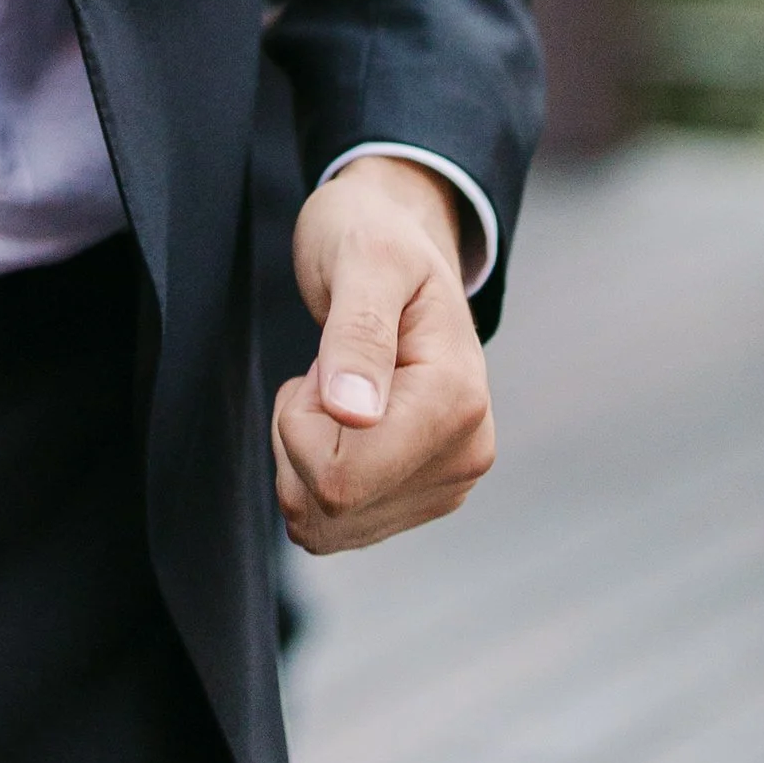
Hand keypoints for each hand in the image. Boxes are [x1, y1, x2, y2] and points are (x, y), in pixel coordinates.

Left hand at [273, 156, 493, 553]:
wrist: (399, 240)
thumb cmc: (374, 238)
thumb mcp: (362, 261)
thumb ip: (358, 334)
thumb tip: (354, 414)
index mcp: (457, 403)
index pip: (341, 478)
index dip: (302, 422)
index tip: (325, 362)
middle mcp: (465, 456)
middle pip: (329, 507)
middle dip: (297, 437)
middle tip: (327, 369)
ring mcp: (446, 482)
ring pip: (325, 523)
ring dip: (302, 454)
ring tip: (336, 385)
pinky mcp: (420, 497)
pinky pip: (333, 524)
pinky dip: (313, 472)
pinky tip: (340, 418)